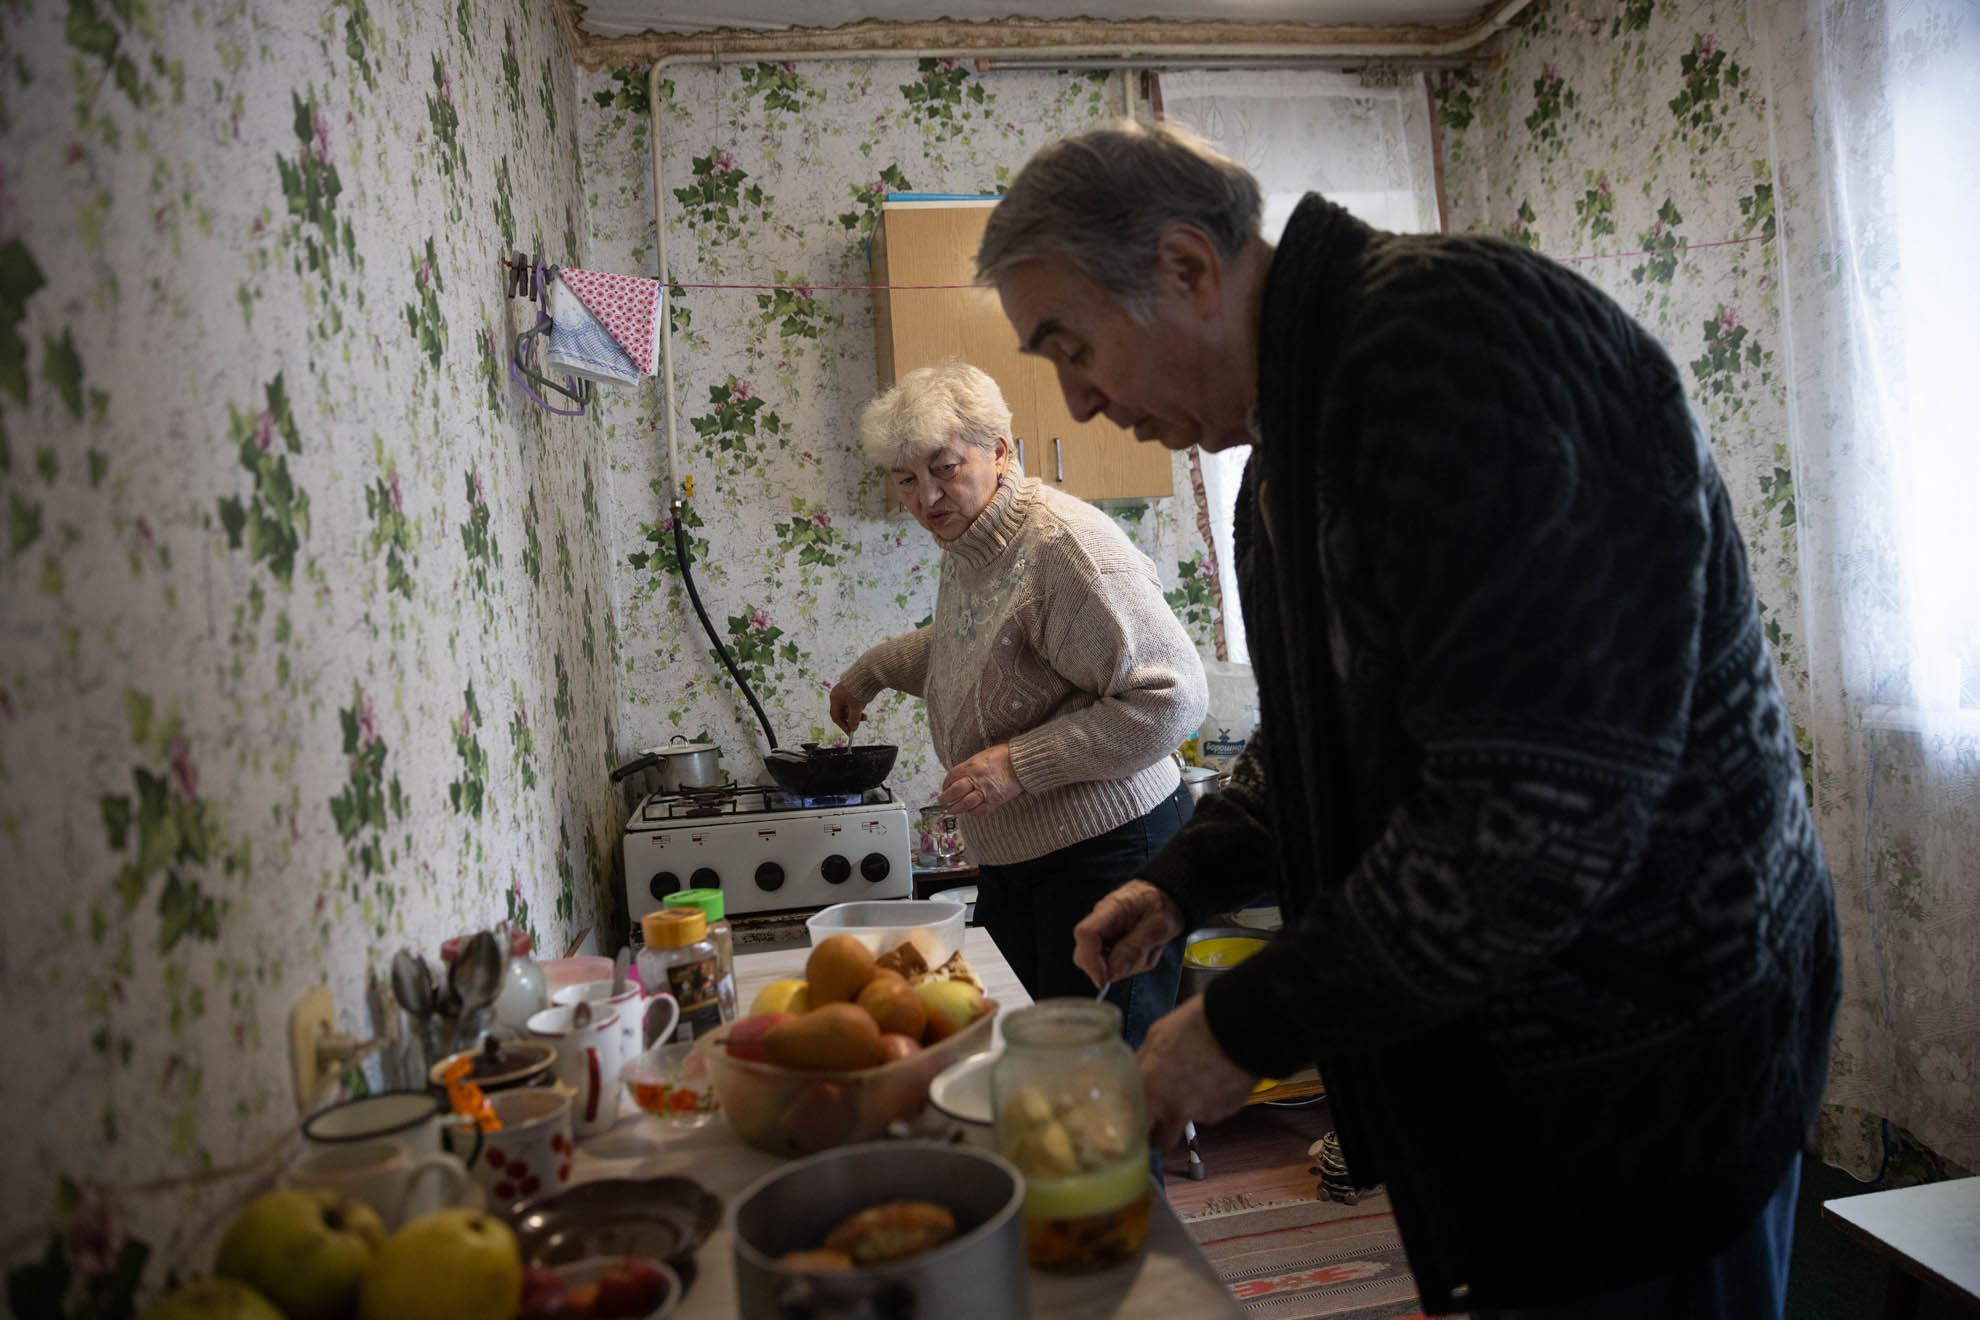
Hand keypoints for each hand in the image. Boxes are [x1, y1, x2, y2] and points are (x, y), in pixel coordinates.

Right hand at [829, 684, 867, 736]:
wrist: (867, 673)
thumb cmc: (858, 690)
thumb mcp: (856, 707)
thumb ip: (853, 719)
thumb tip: (853, 729)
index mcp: (834, 699)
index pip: (836, 717)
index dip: (843, 726)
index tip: (851, 732)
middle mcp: (837, 695)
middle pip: (843, 712)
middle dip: (852, 718)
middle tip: (863, 720)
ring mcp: (844, 691)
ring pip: (849, 707)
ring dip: (857, 712)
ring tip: (865, 709)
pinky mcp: (851, 689)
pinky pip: (852, 701)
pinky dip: (858, 705)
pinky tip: (864, 702)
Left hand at [937, 744, 1022, 814]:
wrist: (1022, 763)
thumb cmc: (1005, 756)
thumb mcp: (983, 755)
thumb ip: (971, 766)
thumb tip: (961, 775)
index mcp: (972, 765)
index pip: (952, 776)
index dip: (945, 783)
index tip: (945, 787)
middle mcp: (976, 779)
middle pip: (955, 792)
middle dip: (946, 798)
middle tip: (942, 801)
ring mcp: (985, 791)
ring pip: (965, 804)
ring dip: (956, 809)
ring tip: (951, 810)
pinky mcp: (995, 800)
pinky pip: (980, 810)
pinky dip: (972, 812)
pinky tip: (969, 811)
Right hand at [1072, 880, 1184, 987]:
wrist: (1165, 897)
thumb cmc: (1161, 905)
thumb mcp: (1158, 925)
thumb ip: (1136, 948)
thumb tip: (1113, 973)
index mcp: (1110, 910)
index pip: (1086, 934)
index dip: (1091, 961)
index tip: (1105, 980)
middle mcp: (1100, 922)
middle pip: (1084, 954)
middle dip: (1111, 968)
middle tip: (1141, 958)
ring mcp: (1103, 934)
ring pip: (1100, 964)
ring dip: (1127, 966)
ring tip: (1149, 950)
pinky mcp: (1109, 945)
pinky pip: (1112, 965)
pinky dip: (1130, 965)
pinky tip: (1144, 951)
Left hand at [1138, 997, 1257, 1149]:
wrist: (1237, 1027)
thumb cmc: (1196, 1025)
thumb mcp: (1156, 1036)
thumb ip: (1143, 1064)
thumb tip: (1138, 1073)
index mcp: (1150, 1091)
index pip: (1135, 1128)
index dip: (1137, 1123)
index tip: (1139, 1119)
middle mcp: (1174, 1110)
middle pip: (1162, 1141)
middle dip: (1160, 1132)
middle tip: (1161, 1116)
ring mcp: (1202, 1114)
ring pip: (1190, 1121)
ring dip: (1190, 1107)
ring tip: (1198, 1075)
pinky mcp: (1225, 1111)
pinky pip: (1213, 1110)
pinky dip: (1213, 1098)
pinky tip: (1215, 1074)